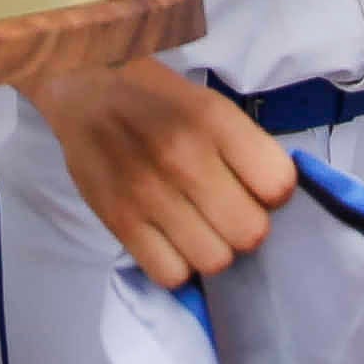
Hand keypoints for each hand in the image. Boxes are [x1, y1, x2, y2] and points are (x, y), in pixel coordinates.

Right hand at [25, 58, 294, 287]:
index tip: (255, 186)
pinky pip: (171, 275)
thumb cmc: (157, 98)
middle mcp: (184, 157)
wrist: (85, 88)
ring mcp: (148, 193)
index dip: (273, 192)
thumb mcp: (211, 105)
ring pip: (214, 261)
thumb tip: (275, 200)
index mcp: (213, 120)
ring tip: (197, 226)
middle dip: (245, 225)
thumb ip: (245, 148)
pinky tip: (171, 240)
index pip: (278, 185)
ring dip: (212, 248)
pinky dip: (176, 265)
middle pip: (250, 232)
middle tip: (225, 210)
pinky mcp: (118, 221)